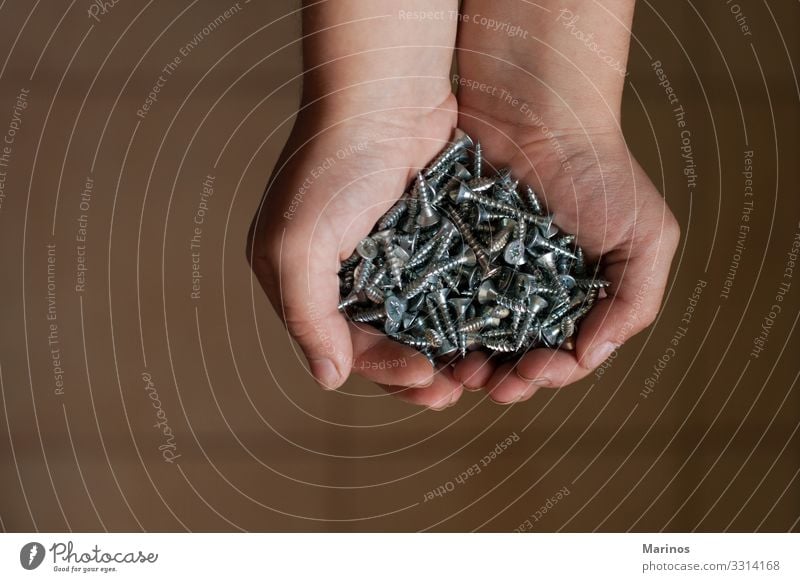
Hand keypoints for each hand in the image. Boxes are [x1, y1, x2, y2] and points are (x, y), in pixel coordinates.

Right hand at [248, 98, 466, 408]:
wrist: (385, 90)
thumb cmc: (331, 163)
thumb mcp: (298, 244)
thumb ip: (307, 315)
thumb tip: (330, 380)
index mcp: (305, 280)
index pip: (345, 343)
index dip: (384, 370)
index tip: (425, 378)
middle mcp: (345, 272)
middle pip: (384, 340)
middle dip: (419, 370)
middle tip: (455, 390)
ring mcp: (389, 254)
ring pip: (421, 320)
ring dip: (446, 348)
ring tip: (480, 369)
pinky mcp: (427, 236)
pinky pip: (446, 286)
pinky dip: (464, 311)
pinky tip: (490, 329)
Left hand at [451, 113, 679, 402]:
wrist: (537, 110)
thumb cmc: (598, 172)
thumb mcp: (645, 235)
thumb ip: (636, 301)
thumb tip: (591, 357)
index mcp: (576, 295)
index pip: (561, 354)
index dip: (548, 373)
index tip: (531, 374)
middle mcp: (530, 292)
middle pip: (512, 353)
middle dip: (501, 377)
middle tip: (486, 384)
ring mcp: (486, 275)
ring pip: (471, 336)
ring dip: (465, 361)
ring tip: (456, 370)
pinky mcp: (448, 256)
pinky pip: (438, 300)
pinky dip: (434, 325)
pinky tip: (428, 339)